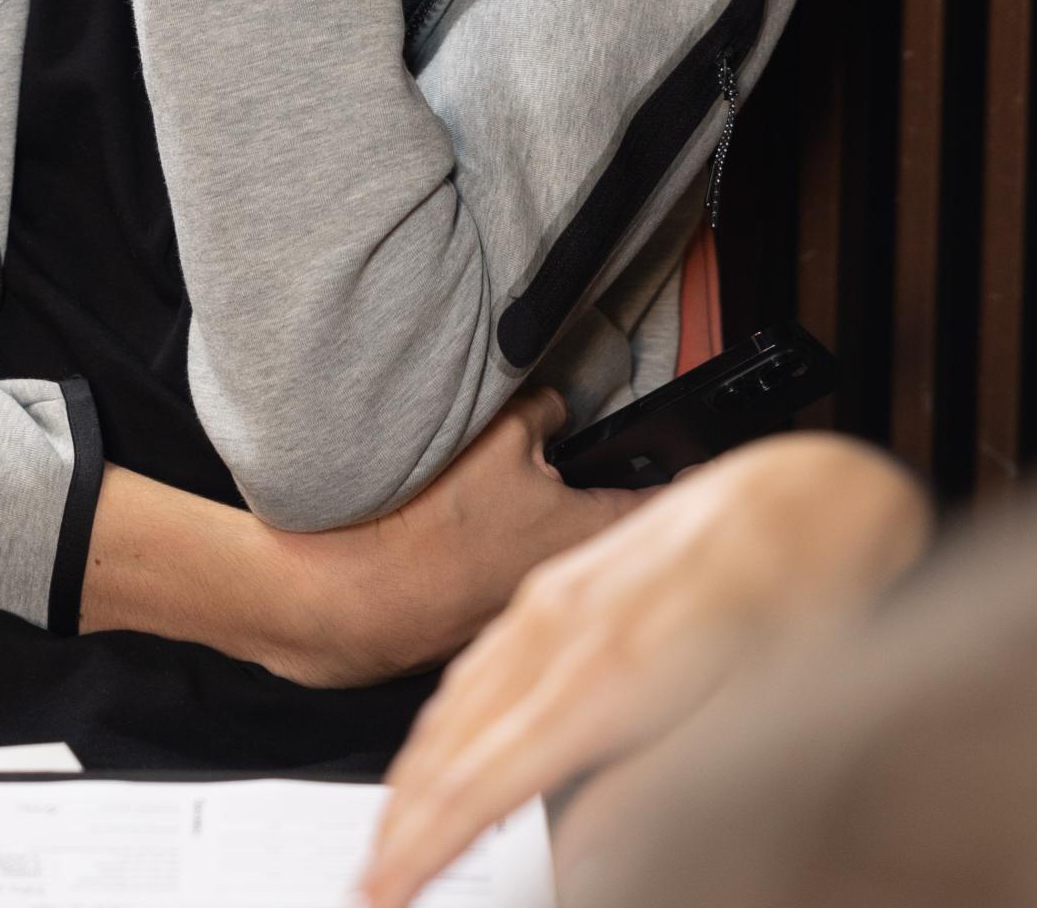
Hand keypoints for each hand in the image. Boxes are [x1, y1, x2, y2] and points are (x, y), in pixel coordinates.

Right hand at [251, 390, 641, 690]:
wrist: (346, 602)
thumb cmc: (431, 523)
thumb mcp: (498, 434)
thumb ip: (542, 413)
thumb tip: (557, 409)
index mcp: (587, 537)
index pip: (658, 502)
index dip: (678, 473)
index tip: (690, 460)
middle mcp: (569, 587)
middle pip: (604, 531)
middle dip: (601, 494)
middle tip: (593, 459)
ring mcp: (520, 614)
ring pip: (549, 554)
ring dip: (540, 525)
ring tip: (504, 491)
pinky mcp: (472, 627)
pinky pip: (497, 575)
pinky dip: (489, 552)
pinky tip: (455, 530)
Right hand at [356, 433, 931, 907]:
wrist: (801, 495)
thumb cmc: (798, 600)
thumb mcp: (757, 713)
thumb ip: (660, 790)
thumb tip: (582, 860)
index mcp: (608, 673)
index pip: (483, 779)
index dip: (425, 845)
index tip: (384, 893)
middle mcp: (561, 629)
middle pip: (451, 743)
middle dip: (400, 821)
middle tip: (369, 883)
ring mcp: (552, 599)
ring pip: (454, 700)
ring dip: (414, 774)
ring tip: (393, 835)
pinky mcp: (559, 585)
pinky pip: (476, 662)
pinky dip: (443, 719)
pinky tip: (440, 744)